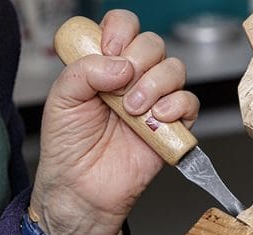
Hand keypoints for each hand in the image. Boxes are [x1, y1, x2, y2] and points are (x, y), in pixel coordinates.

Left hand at [30, 10, 199, 234]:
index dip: (121, 30)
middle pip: (154, 44)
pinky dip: (177, 105)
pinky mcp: (171, 126)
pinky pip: (190, 103)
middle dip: (139, 59)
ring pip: (175, 69)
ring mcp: (153, 102)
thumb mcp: (62, 100)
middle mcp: (132, 80)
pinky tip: (156, 117)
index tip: (110, 49)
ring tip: (133, 109)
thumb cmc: (68, 148)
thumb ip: (85, 70)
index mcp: (105, 66)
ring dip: (155, 84)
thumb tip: (121, 65)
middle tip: (120, 88)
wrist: (82, 190)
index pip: (124, 27)